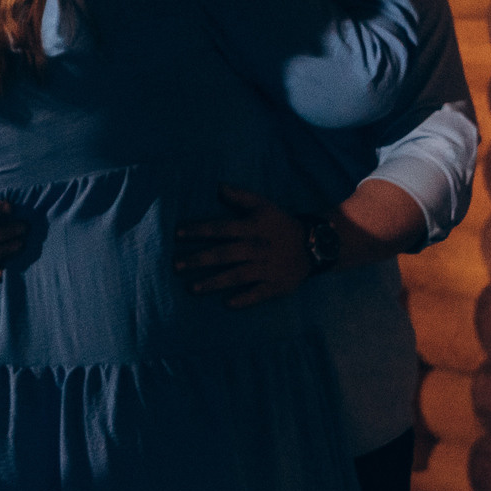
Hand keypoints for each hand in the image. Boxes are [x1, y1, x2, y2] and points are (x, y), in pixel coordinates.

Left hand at [172, 185, 316, 307]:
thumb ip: (240, 196)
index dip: (199, 231)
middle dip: (199, 260)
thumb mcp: (263, 205)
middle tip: (176, 265)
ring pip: (237, 276)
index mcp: (252, 228)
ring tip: (192, 288)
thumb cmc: (280, 224)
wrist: (314, 245)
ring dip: (214, 282)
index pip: (221, 228)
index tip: (177, 235)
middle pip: (224, 254)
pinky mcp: (277, 285)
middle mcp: (257, 248)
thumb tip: (217, 186)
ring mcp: (267, 268)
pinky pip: (259, 294)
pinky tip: (227, 303)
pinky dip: (244, 299)